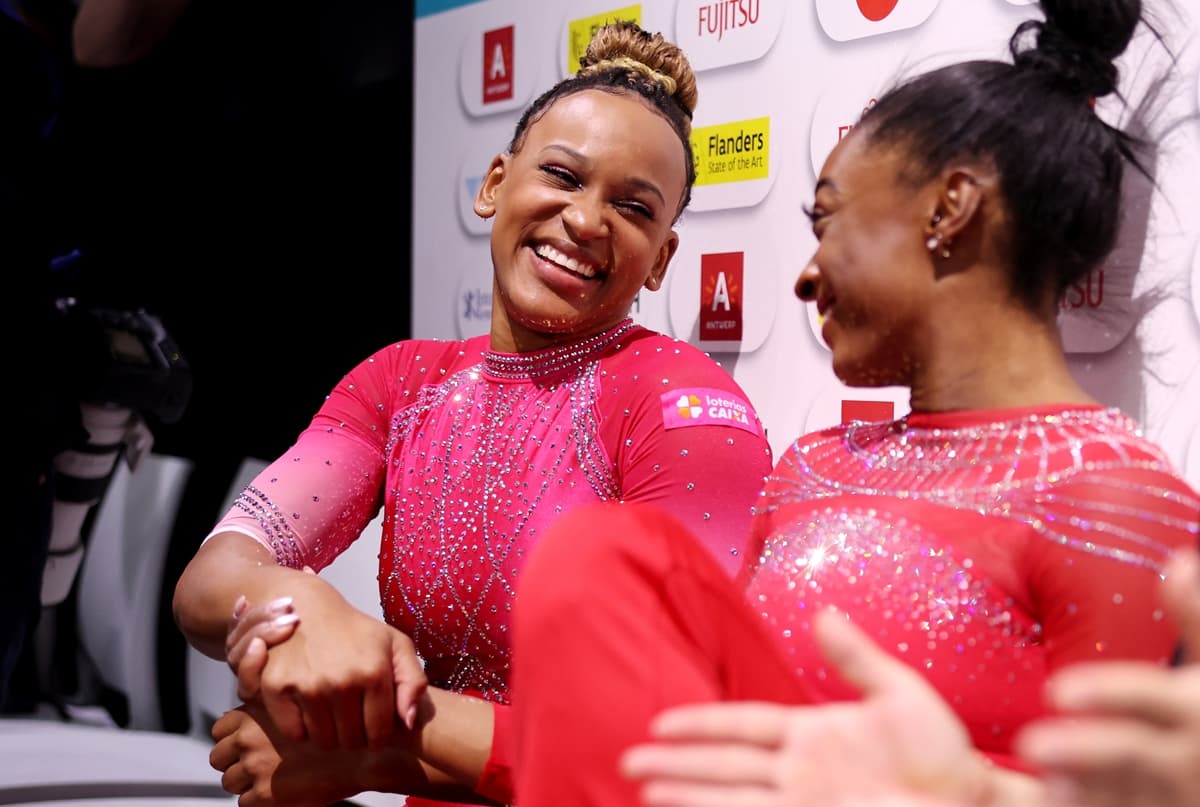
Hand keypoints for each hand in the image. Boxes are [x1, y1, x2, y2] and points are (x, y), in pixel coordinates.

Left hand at [210, 703, 355, 806]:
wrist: (358, 753)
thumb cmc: (333, 727)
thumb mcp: (296, 704)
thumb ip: (263, 709)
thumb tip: (231, 718)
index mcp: (254, 713)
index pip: (219, 729)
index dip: (232, 738)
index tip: (245, 743)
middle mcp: (249, 738)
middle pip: (218, 757)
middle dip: (234, 762)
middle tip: (258, 764)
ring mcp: (254, 766)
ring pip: (229, 782)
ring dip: (246, 782)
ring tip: (273, 777)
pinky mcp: (264, 793)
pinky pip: (245, 802)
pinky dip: (260, 800)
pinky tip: (282, 789)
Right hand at [225, 573, 425, 751]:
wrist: (307, 607)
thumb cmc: (357, 632)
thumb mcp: (396, 645)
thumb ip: (413, 682)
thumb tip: (408, 723)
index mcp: (374, 671)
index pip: (379, 735)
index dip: (377, 736)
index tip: (372, 724)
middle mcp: (341, 680)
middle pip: (351, 741)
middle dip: (354, 735)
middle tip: (351, 717)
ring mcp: (307, 684)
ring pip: (323, 741)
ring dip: (329, 733)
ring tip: (332, 712)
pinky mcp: (277, 686)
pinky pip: (294, 733)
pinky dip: (301, 728)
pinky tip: (309, 708)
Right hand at [620, 609, 988, 806]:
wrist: (977, 805)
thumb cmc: (947, 754)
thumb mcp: (902, 695)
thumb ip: (857, 659)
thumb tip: (822, 612)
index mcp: (812, 733)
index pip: (742, 726)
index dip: (701, 724)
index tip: (660, 722)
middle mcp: (799, 772)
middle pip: (723, 765)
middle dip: (675, 764)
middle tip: (629, 761)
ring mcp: (804, 804)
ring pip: (731, 799)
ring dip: (687, 796)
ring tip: (643, 793)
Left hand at [1016, 550, 1199, 806]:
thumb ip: (1197, 618)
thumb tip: (1178, 559)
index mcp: (1198, 706)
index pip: (1151, 697)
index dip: (1109, 694)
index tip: (1056, 691)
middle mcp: (1191, 755)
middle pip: (1131, 752)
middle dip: (1085, 750)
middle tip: (1029, 745)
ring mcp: (1179, 793)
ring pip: (1127, 793)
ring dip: (1086, 789)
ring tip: (1042, 777)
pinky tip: (1056, 798)